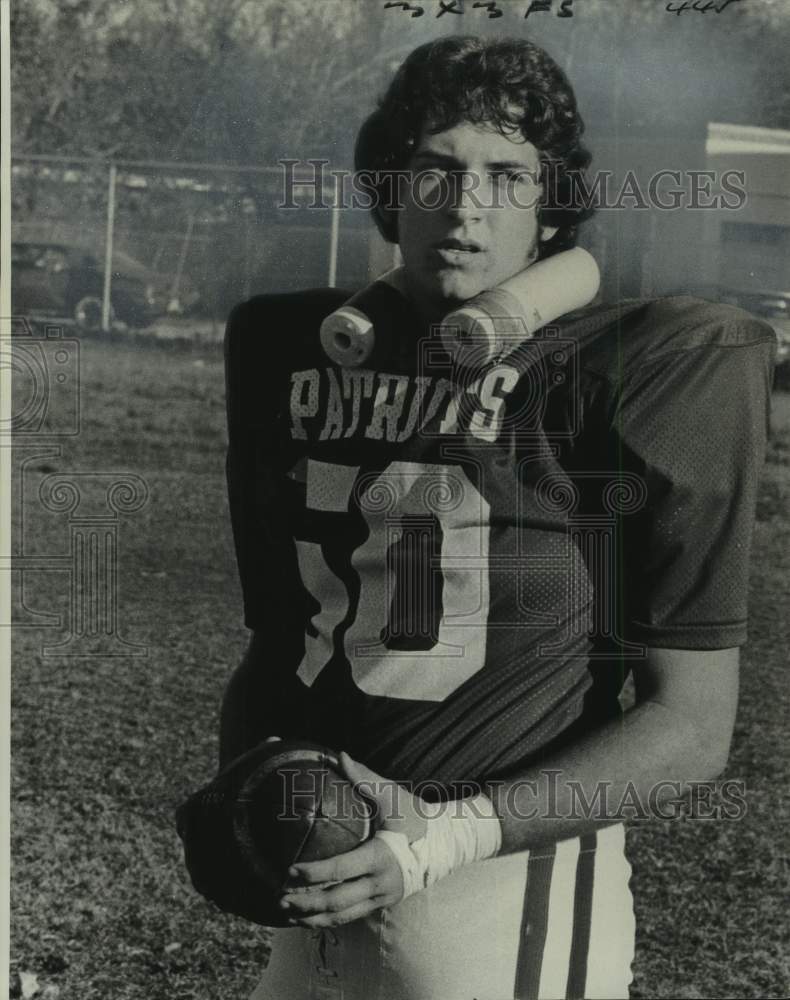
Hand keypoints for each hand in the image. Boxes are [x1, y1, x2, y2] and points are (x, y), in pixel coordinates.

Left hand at [279, 752, 426, 927]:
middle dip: (306, 903)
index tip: (290, 871)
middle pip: (337, 901)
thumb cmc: (415, 815)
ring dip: (313, 917)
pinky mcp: (382, 903)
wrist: (446, 842)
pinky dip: (328, 920)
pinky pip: (351, 917)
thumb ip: (364, 777)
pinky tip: (308, 918)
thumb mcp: (392, 796)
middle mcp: (380, 883)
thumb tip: (339, 755)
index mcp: (380, 857)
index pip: (340, 870)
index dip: (314, 873)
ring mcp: (382, 897)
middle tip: (279, 897)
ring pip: (342, 916)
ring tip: (287, 913)